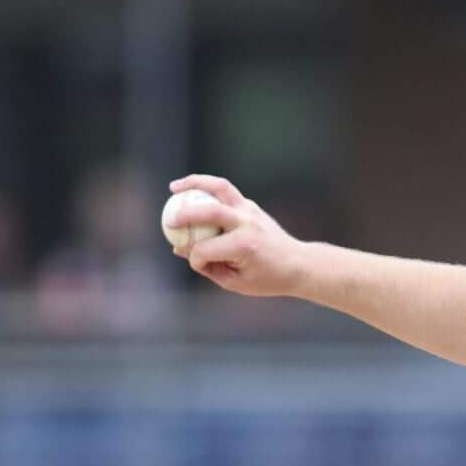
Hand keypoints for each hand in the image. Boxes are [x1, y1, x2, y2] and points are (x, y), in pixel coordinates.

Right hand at [166, 174, 311, 298]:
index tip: (195, 264)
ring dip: (195, 183)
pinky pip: (225, 191)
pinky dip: (206, 187)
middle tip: (168, 220)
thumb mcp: (236, 282)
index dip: (195, 259)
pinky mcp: (250, 205)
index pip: (206, 250)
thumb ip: (208, 267)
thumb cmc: (266, 278)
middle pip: (210, 212)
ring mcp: (250, 211)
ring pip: (219, 187)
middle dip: (185, 215)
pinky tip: (190, 191)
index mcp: (244, 247)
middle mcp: (247, 224)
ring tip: (174, 188)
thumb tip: (180, 249)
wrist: (297, 264)